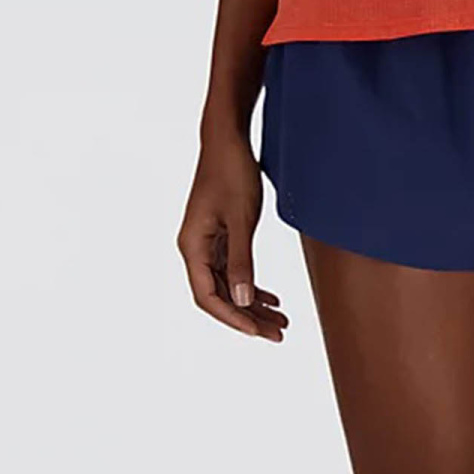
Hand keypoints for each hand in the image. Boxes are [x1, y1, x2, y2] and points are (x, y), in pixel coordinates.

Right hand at [179, 131, 289, 339]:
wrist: (227, 141)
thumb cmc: (231, 173)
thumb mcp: (241, 219)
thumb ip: (242, 260)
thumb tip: (244, 300)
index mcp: (192, 246)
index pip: (208, 296)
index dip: (233, 318)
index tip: (259, 331)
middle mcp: (195, 249)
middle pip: (220, 296)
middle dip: (249, 317)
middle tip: (279, 333)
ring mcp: (207, 243)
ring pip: (229, 286)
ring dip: (254, 305)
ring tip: (282, 321)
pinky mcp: (220, 236)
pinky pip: (234, 270)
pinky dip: (253, 285)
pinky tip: (272, 298)